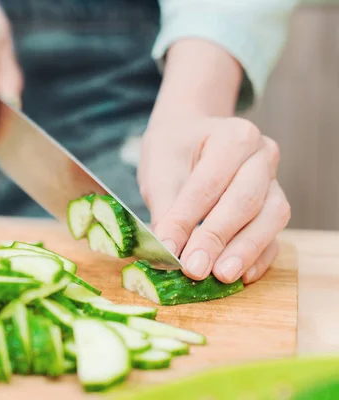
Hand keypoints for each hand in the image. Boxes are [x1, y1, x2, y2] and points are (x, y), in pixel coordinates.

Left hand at [138, 116, 290, 283]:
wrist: (189, 137)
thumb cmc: (174, 151)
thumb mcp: (160, 172)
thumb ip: (166, 210)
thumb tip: (167, 250)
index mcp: (234, 136)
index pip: (209, 184)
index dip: (187, 219)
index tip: (169, 248)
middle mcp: (262, 155)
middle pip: (245, 201)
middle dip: (217, 238)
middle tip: (194, 268)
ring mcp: (274, 181)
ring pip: (269, 218)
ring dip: (244, 250)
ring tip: (221, 275)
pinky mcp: (274, 207)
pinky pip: (275, 234)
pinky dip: (260, 257)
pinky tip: (242, 275)